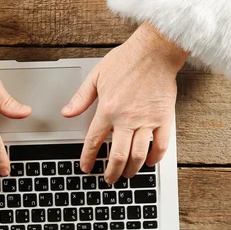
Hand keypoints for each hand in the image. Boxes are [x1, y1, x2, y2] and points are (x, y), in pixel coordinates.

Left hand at [61, 22, 187, 183]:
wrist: (155, 50)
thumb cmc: (127, 59)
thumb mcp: (96, 76)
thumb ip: (81, 98)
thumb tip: (66, 112)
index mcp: (108, 109)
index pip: (94, 141)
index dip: (88, 158)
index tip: (86, 167)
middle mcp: (127, 119)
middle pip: (118, 156)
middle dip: (111, 172)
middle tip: (109, 178)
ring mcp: (147, 120)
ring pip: (138, 155)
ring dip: (131, 170)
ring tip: (127, 175)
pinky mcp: (164, 118)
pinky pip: (161, 145)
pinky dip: (154, 158)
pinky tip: (149, 162)